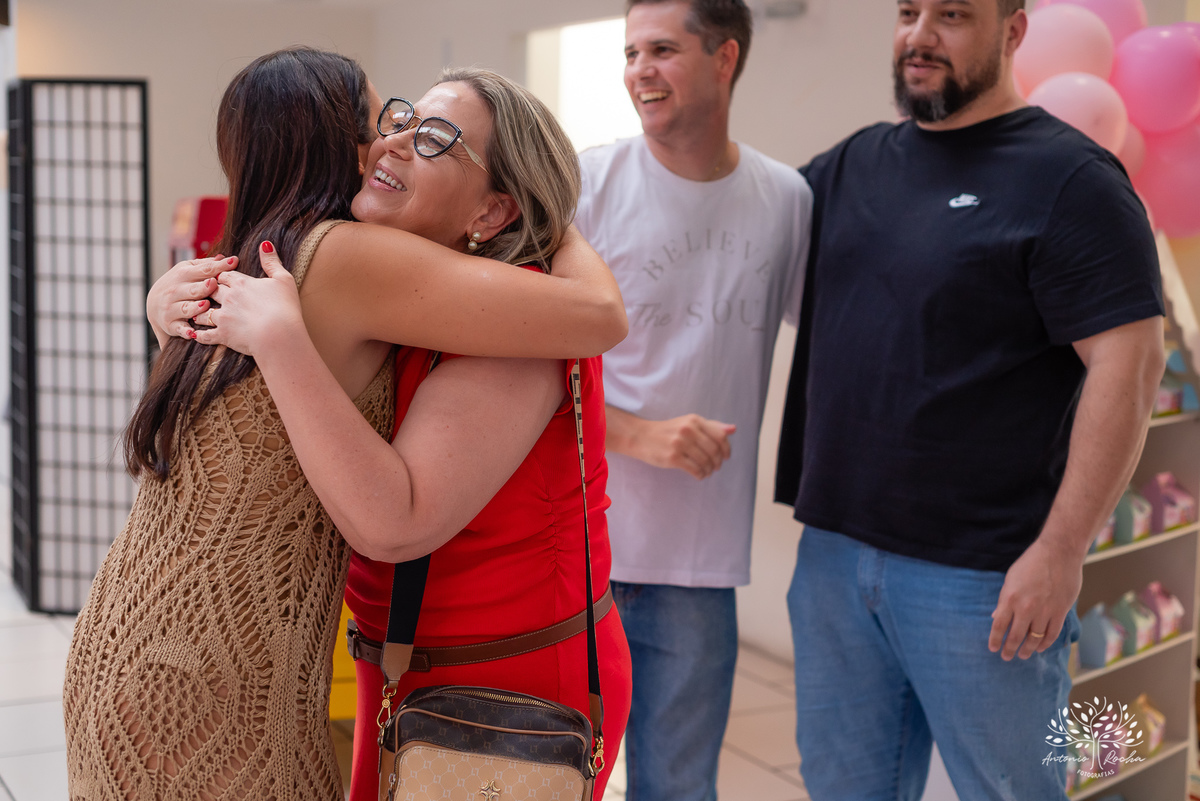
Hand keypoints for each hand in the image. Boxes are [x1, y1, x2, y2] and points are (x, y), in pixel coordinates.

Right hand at [147, 254, 238, 341]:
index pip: (204, 270)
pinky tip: (192, 333)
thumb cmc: (179, 285)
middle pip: (194, 289)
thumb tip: (225, 257)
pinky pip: (179, 328)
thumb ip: (206, 265)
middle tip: (214, 284)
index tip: (234, 262)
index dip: (219, 267)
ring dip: (195, 308)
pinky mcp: (170, 324)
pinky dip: (185, 331)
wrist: (153, 305)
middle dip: (203, 287)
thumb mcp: (188, 270)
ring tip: (205, 305)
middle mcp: (176, 290)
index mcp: (183, 274)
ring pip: (186, 308)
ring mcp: (172, 307)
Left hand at [193, 242, 303, 356]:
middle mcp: (228, 298)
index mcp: (242, 283)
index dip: (221, 275)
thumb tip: (265, 244)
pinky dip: (198, 335)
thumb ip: (272, 262)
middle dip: (206, 291)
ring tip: (195, 313)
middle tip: (202, 292)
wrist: (279, 335)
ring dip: (198, 312)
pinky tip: (194, 335)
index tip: (219, 277)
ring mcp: (223, 317)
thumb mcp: (283, 280)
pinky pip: (205, 335)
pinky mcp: (223, 335)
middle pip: (211, 290)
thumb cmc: (285, 307)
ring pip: (203, 312)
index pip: (225, 275)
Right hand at [633, 414, 735, 479]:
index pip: (720, 436)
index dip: (726, 448)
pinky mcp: (673, 457)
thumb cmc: (668, 431)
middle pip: (714, 450)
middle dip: (718, 462)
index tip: (726, 457)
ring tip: (707, 471)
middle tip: (715, 467)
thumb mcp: (689, 423)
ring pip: (705, 461)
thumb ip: (711, 426)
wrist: (641, 437)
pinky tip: (699, 475)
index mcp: (694, 420)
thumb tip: (733, 429)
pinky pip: (695, 469)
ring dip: (709, 470)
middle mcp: (688, 430)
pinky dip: (701, 474)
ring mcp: (680, 444)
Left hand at [988, 537, 1083, 660]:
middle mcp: (1026, 607)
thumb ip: (1003, 600)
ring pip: (1034, 637)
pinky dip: (1045, 642)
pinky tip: (1040, 647)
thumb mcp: (1010, 579)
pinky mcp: (1060, 611)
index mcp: (1010, 598)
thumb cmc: (1031, 563)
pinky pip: (1052, 633)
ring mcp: (1044, 611)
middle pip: (1016, 635)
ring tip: (1023, 655)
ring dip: (1028, 649)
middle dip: (1009, 648)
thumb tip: (995, 617)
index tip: (993, 648)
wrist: (1058, 553)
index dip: (995, 639)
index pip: (999, 625)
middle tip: (1006, 657)